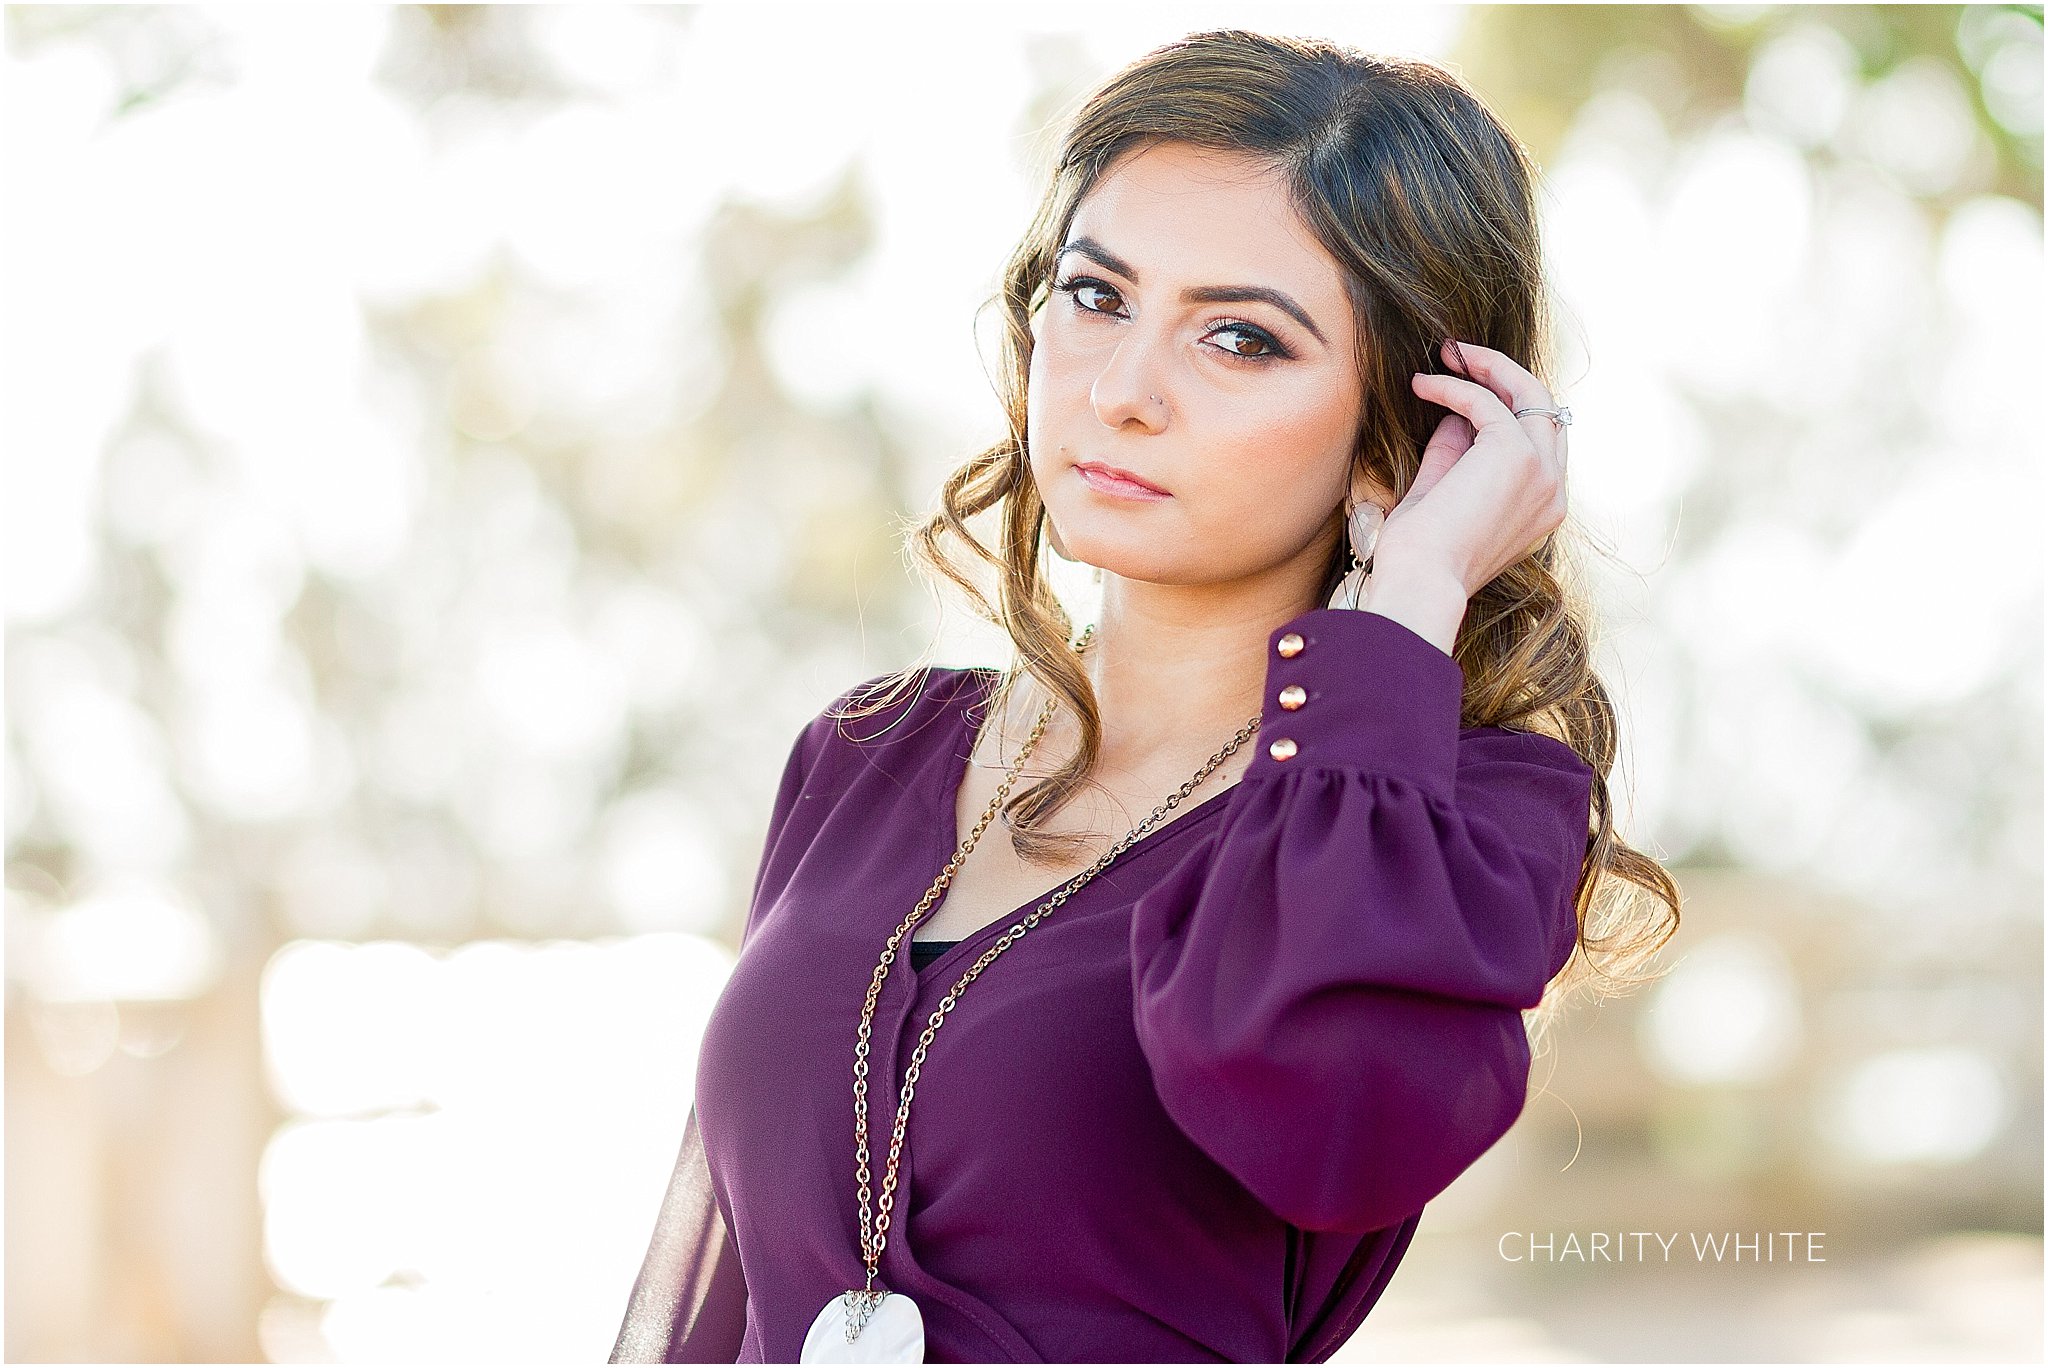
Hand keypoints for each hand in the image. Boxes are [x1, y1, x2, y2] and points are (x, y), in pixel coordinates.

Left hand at [1375, 338, 1570, 597]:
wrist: (1419, 582)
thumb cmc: (1420, 555)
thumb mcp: (1442, 495)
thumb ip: (1455, 455)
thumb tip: (1454, 415)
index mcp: (1542, 506)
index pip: (1539, 438)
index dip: (1506, 405)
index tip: (1463, 388)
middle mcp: (1552, 488)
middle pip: (1543, 408)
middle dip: (1502, 375)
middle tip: (1458, 355)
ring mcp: (1541, 472)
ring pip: (1529, 393)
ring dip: (1487, 366)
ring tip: (1446, 355)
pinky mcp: (1516, 456)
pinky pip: (1488, 402)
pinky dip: (1455, 387)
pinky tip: (1422, 385)